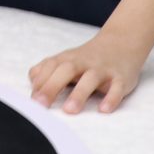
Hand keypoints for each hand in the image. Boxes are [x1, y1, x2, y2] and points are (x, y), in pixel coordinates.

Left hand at [29, 30, 149, 113]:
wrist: (121, 43)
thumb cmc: (87, 59)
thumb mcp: (65, 60)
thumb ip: (45, 71)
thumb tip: (32, 85)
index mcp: (67, 59)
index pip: (50, 67)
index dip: (39, 82)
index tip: (32, 101)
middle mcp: (84, 62)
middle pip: (66, 70)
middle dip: (52, 87)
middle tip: (41, 105)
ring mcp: (103, 70)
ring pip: (91, 79)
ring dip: (79, 94)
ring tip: (69, 110)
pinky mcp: (121, 78)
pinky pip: (117, 88)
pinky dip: (111, 98)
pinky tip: (103, 110)